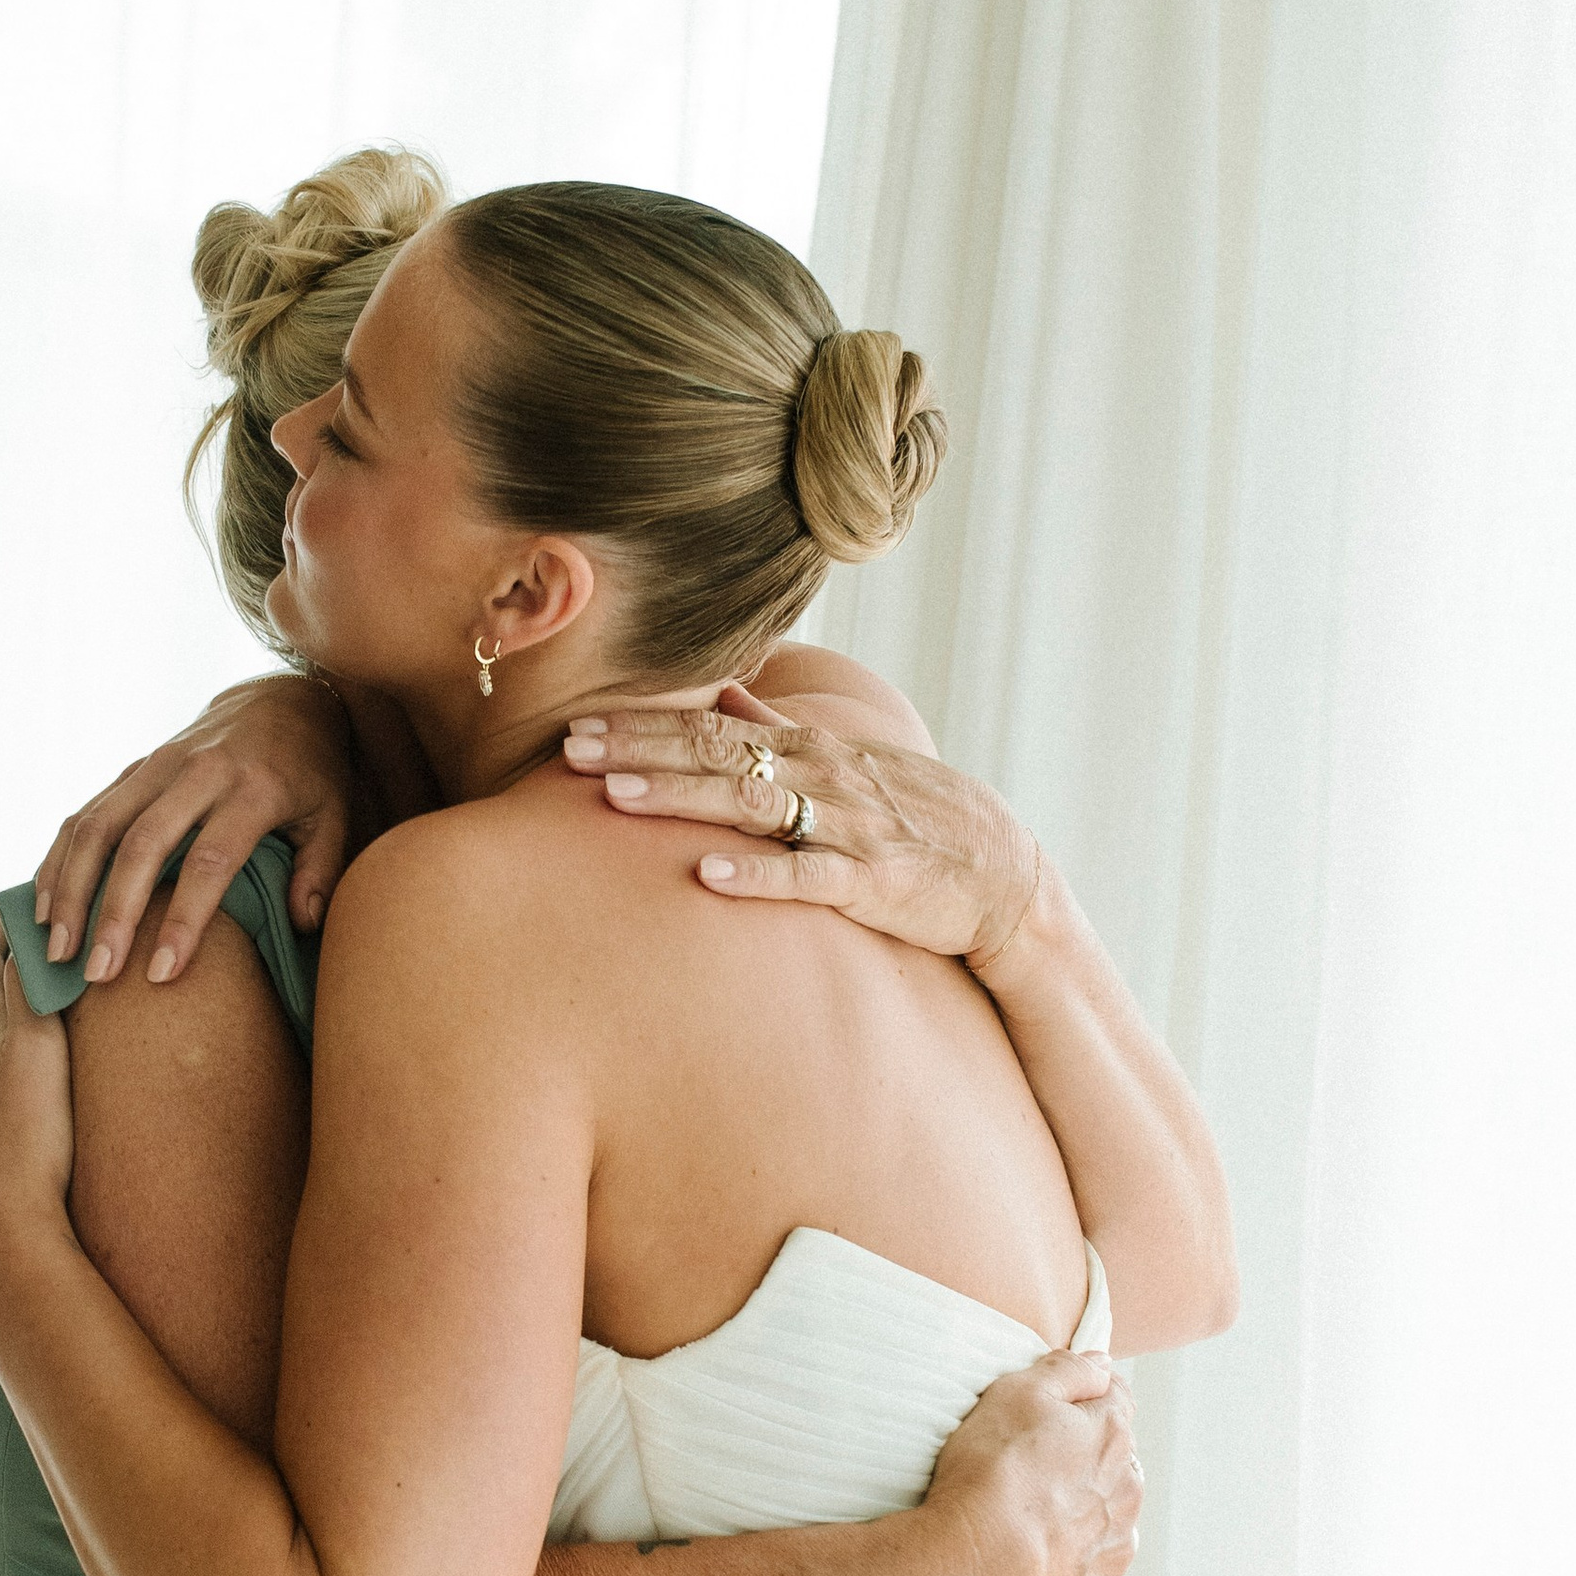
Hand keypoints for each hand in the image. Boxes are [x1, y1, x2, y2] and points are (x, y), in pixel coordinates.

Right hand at [30, 674, 360, 985]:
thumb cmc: (311, 774)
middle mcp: (197, 772)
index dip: (185, 919)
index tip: (162, 973)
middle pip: (142, 844)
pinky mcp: (131, 768)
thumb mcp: (335, 816)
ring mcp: (157, 766)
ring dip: (72, 889)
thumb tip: (302, 924)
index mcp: (253, 788)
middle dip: (113, 912)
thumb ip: (321, 870)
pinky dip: (60, 861)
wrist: (279, 701)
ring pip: (99, 825)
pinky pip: (84, 814)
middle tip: (96, 973)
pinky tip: (45, 908)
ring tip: (57, 950)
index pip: (211, 860)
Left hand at [563, 682, 1042, 969]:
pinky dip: (756, 874)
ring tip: (614, 798)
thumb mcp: (851, 765)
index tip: (576, 727)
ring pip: (751, 804)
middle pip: (717, 755)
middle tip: (569, 751)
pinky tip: (705, 877)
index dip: (643, 726)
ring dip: (680, 797)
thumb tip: (727, 692)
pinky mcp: (873, 882)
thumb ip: (783, 731)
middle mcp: (823, 776)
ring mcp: (848, 828)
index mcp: (811, 750)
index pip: (712, 727)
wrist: (1007, 881)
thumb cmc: (918, 823)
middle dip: (640, 751)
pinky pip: (807, 876)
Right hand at [922, 1351, 1140, 1575]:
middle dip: (1087, 1461)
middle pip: (1117, 1464)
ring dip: (1087, 1519)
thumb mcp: (1017, 1393)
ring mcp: (1114, 1551)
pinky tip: (1043, 1571)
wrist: (977, 1570)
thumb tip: (1102, 1364)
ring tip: (1032, 1522)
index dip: (1086, 1396)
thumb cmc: (991, 1475)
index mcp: (1113, 1438)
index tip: (1055, 1406)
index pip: (1117, 1400)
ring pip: (1113, 1524)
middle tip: (1032, 1468)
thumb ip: (1066, 1372)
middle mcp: (1127, 1494)